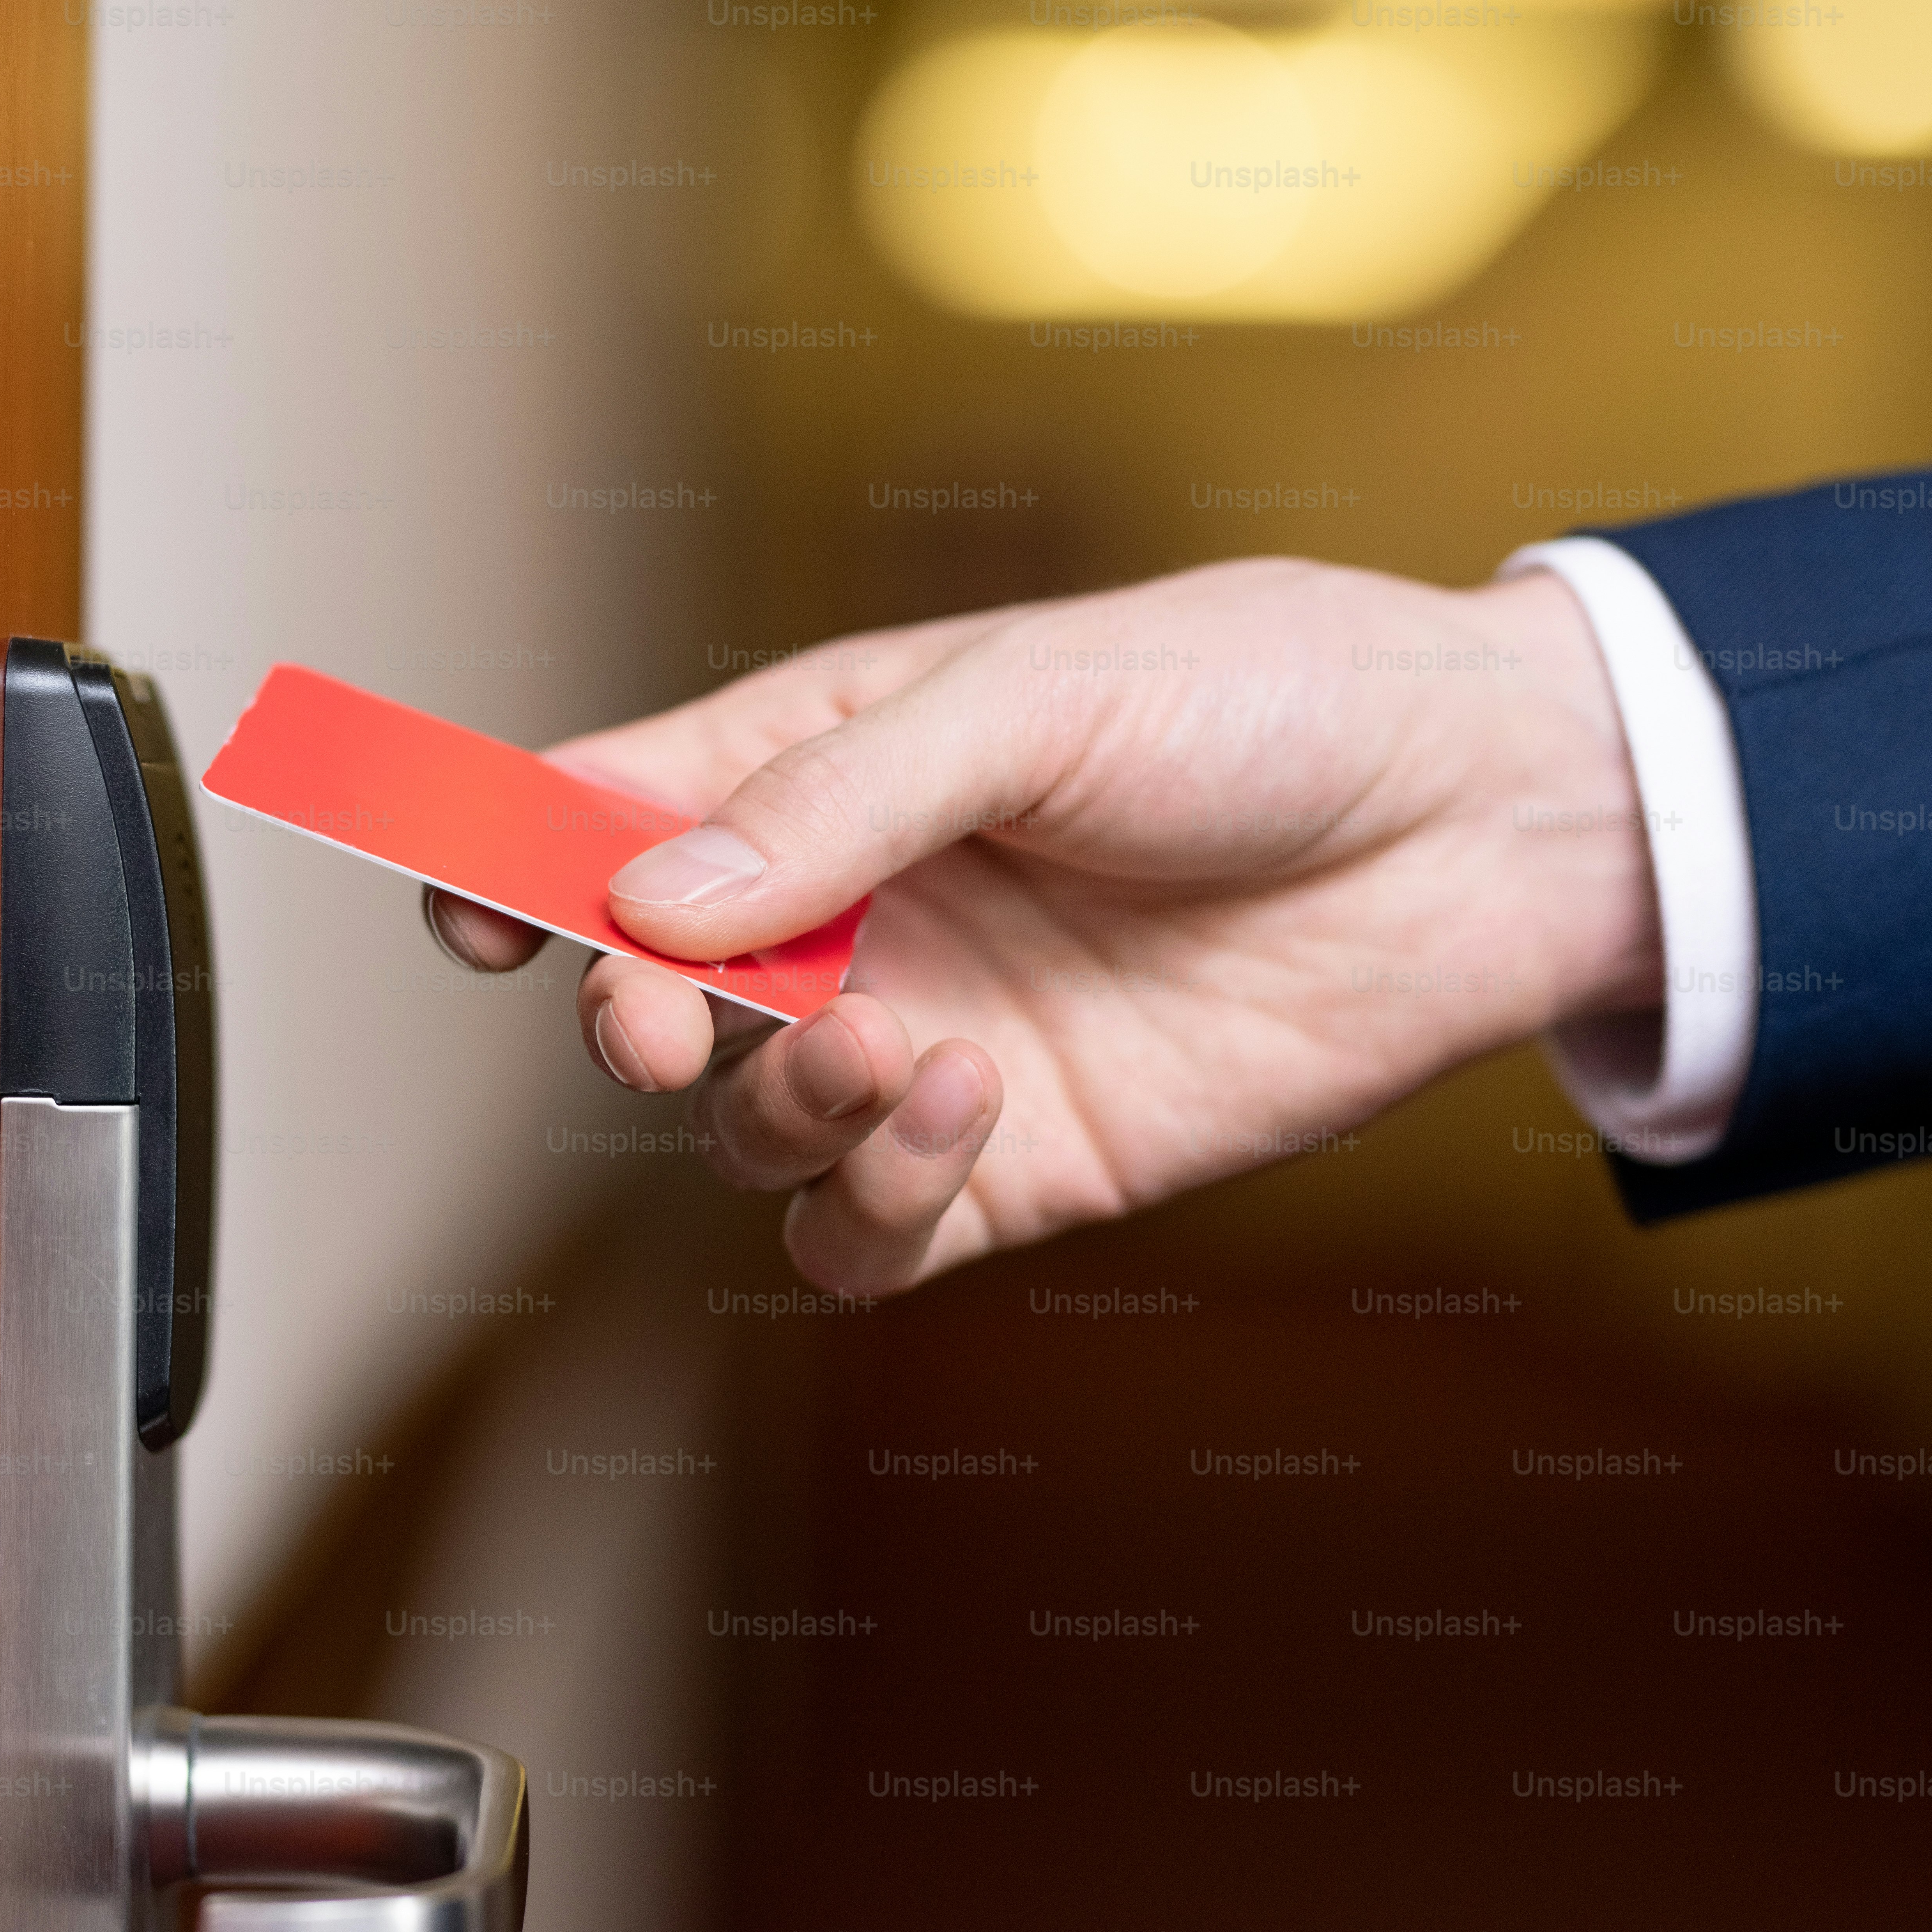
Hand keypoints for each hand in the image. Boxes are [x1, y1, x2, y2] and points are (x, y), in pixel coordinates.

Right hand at [428, 557, 1660, 1293]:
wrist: (1474, 819)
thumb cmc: (1264, 701)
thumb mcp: (1036, 698)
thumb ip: (834, 801)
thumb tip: (643, 897)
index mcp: (820, 766)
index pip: (602, 817)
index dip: (496, 859)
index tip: (457, 904)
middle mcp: (850, 915)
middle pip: (642, 992)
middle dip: (622, 1011)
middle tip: (661, 1010)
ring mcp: (919, 1044)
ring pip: (742, 1129)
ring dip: (778, 1103)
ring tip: (896, 1044)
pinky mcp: (1008, 1160)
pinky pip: (862, 1233)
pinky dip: (874, 1194)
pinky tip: (968, 1105)